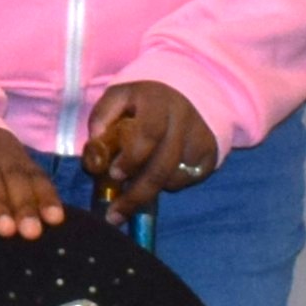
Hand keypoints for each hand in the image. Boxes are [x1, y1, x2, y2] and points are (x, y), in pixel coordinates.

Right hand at [0, 123, 65, 240]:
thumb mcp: (10, 166)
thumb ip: (26, 190)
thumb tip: (45, 225)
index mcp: (20, 162)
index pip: (37, 179)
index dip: (47, 198)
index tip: (55, 219)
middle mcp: (2, 158)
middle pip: (16, 180)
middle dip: (25, 206)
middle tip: (31, 232)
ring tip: (5, 228)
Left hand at [78, 79, 220, 222]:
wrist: (186, 91)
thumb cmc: (143, 100)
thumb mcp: (118, 98)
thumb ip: (101, 120)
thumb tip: (95, 153)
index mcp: (157, 101)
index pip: (148, 134)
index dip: (131, 159)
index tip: (114, 175)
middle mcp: (183, 119)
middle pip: (162, 168)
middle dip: (136, 195)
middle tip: (115, 214)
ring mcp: (200, 137)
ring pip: (174, 178)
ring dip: (150, 189)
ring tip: (134, 186)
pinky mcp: (210, 154)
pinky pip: (188, 180)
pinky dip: (169, 185)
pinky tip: (157, 176)